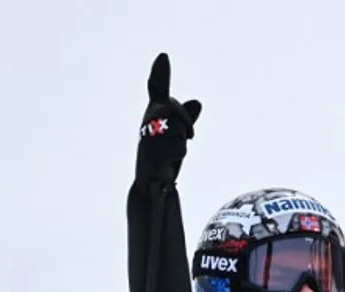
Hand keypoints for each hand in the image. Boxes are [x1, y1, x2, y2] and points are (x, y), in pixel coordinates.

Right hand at [135, 53, 201, 188]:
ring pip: (178, 130)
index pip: (156, 88)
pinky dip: (179, 155)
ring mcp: (147, 135)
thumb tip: (197, 101)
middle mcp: (146, 120)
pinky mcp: (150, 150)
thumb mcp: (178, 136)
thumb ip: (185, 119)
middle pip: (174, 109)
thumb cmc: (164, 157)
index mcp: (153, 113)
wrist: (152, 183)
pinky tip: (168, 162)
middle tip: (188, 138)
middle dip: (185, 124)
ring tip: (170, 153)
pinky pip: (179, 147)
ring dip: (181, 143)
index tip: (164, 57)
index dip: (160, 73)